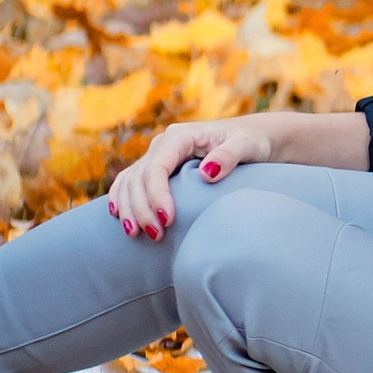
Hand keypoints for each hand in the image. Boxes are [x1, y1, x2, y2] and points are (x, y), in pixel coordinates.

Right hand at [106, 111, 370, 239]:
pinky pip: (130, 182)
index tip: (168, 220)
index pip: (157, 166)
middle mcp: (163, 144)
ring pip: (130, 181)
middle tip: (156, 236)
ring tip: (135, 234)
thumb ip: (230, 155)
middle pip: (139, 177)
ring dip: (128, 207)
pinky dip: (122, 199)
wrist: (252, 139)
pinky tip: (120, 218)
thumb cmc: (252, 142)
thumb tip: (207, 172)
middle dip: (142, 208)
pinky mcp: (157, 168)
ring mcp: (157, 155)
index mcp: (181, 136)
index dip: (157, 194)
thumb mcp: (248, 146)